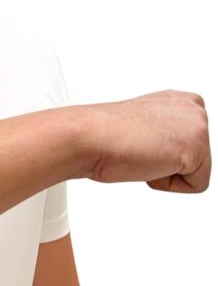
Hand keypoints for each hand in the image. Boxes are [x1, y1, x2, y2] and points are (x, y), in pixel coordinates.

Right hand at [81, 89, 210, 191]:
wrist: (87, 137)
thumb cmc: (101, 135)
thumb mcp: (140, 128)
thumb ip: (161, 134)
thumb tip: (161, 150)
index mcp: (179, 100)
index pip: (189, 144)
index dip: (161, 155)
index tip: (138, 144)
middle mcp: (193, 108)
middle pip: (197, 159)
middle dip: (166, 164)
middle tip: (138, 150)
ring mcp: (198, 126)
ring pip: (196, 172)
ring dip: (164, 173)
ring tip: (141, 154)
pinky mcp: (196, 149)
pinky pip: (195, 185)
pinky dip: (166, 184)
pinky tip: (147, 163)